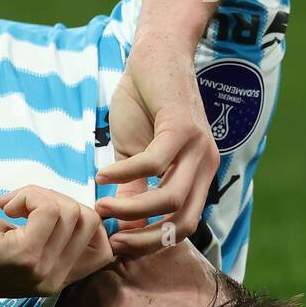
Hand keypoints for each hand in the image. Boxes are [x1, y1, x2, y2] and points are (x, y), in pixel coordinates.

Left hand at [0, 186, 113, 297]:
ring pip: (71, 211)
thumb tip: (74, 208)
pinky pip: (49, 209)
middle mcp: (55, 279)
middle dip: (56, 198)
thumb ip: (49, 233)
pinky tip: (6, 206)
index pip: (104, 249)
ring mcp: (42, 270)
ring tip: (11, 205)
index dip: (86, 219)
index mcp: (56, 278)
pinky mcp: (25, 256)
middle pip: (88, 221)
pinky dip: (29, 196)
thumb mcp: (18, 242)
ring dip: (39, 195)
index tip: (49, 209)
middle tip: (22, 203)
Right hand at [94, 39, 219, 254]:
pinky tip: (101, 174)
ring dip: (130, 209)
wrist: (154, 58)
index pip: (181, 227)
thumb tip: (120, 224)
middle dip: (143, 238)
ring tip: (99, 207)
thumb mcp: (134, 155)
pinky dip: (124, 174)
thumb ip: (133, 189)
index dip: (149, 244)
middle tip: (109, 240)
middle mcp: (205, 166)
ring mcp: (198, 148)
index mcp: (197, 177)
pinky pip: (153, 163)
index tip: (115, 248)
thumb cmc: (143, 105)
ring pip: (169, 198)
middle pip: (182, 222)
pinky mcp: (181, 127)